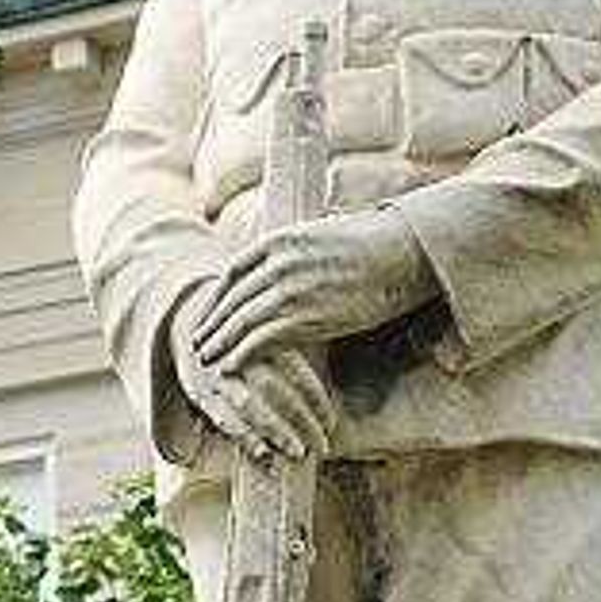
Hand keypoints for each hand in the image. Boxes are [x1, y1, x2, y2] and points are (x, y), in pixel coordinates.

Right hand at [171, 293, 331, 460]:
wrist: (184, 323)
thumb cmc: (240, 337)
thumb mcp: (266, 331)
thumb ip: (295, 347)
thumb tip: (334, 366)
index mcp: (262, 336)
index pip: (296, 371)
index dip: (316, 399)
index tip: (331, 424)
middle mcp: (239, 354)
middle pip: (275, 389)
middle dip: (301, 420)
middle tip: (323, 445)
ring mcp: (217, 375)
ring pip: (249, 405)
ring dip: (275, 431)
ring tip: (298, 453)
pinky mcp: (199, 392)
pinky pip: (222, 418)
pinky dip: (243, 437)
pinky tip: (263, 455)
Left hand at [190, 214, 438, 374]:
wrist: (403, 252)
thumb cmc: (375, 244)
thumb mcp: (324, 234)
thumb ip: (300, 249)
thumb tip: (296, 256)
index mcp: (280, 240)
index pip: (234, 271)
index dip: (217, 296)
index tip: (208, 312)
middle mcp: (277, 263)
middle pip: (231, 299)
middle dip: (211, 322)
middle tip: (197, 340)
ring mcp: (288, 290)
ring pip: (239, 321)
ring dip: (218, 342)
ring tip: (206, 358)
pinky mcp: (303, 316)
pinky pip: (260, 340)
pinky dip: (240, 355)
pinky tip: (230, 367)